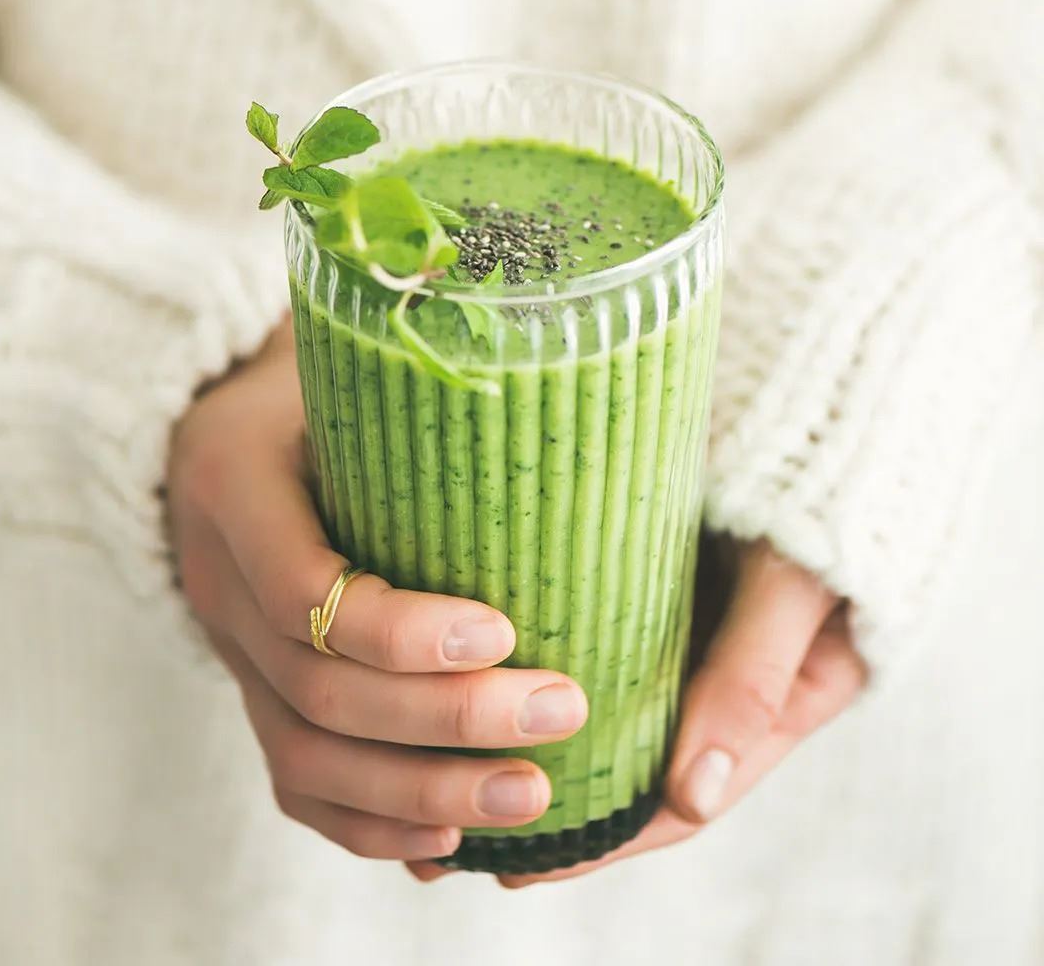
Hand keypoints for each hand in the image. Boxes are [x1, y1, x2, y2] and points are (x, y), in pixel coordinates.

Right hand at [167, 320, 587, 861]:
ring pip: (304, 755)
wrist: (223, 430)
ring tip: (529, 795)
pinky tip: (449, 837)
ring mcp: (228, 647)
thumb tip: (576, 422)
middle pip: (318, 689)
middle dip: (444, 720)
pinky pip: (293, 780)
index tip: (505, 629)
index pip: (301, 587)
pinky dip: (371, 821)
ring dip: (420, 791)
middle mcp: (218, 577)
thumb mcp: (351, 374)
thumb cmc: (315, 391)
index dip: (401, 630)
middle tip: (560, 712)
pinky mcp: (251, 690)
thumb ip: (428, 401)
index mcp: (236, 485)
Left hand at [408, 540, 864, 886]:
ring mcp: (688, 637)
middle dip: (559, 809)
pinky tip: (490, 687)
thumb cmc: (821, 496)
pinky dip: (552, 676)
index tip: (525, 865)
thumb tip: (696, 796)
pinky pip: (603, 649)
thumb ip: (755, 679)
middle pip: (636, 770)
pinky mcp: (656, 591)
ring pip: (614, 715)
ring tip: (454, 775)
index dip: (605, 839)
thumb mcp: (792, 586)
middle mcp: (723, 684)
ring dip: (545, 748)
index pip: (680, 799)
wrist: (828, 418)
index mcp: (774, 707)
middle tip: (463, 843)